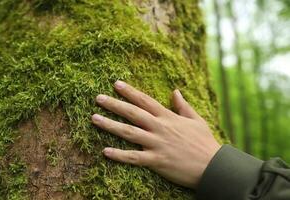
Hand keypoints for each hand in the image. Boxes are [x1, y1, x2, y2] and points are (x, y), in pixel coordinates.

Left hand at [91, 80, 220, 188]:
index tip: (116, 84)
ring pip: (129, 133)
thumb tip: (175, 91)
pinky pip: (134, 158)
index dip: (130, 91)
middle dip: (114, 104)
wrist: (214, 167)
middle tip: (98, 98)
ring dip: (110, 125)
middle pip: (132, 113)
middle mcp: (159, 128)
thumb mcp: (196, 120)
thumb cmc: (204, 142)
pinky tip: (105, 151)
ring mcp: (157, 144)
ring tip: (94, 118)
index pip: (145, 100)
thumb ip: (183, 105)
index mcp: (168, 117)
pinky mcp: (156, 161)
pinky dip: (119, 155)